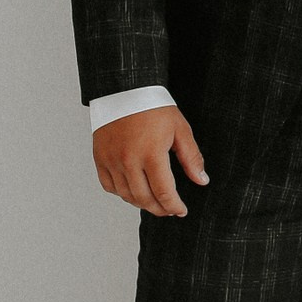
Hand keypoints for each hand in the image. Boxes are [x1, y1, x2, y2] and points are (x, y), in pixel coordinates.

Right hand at [92, 106, 208, 218]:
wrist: (124, 90)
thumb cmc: (154, 107)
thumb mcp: (180, 130)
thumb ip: (191, 158)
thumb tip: (202, 181)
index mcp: (151, 154)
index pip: (164, 192)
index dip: (174, 206)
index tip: (181, 211)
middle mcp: (129, 161)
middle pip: (144, 198)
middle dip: (159, 209)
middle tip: (169, 210)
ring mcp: (111, 161)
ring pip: (126, 195)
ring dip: (141, 203)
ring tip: (154, 202)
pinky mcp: (100, 158)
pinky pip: (109, 186)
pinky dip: (122, 193)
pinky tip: (133, 191)